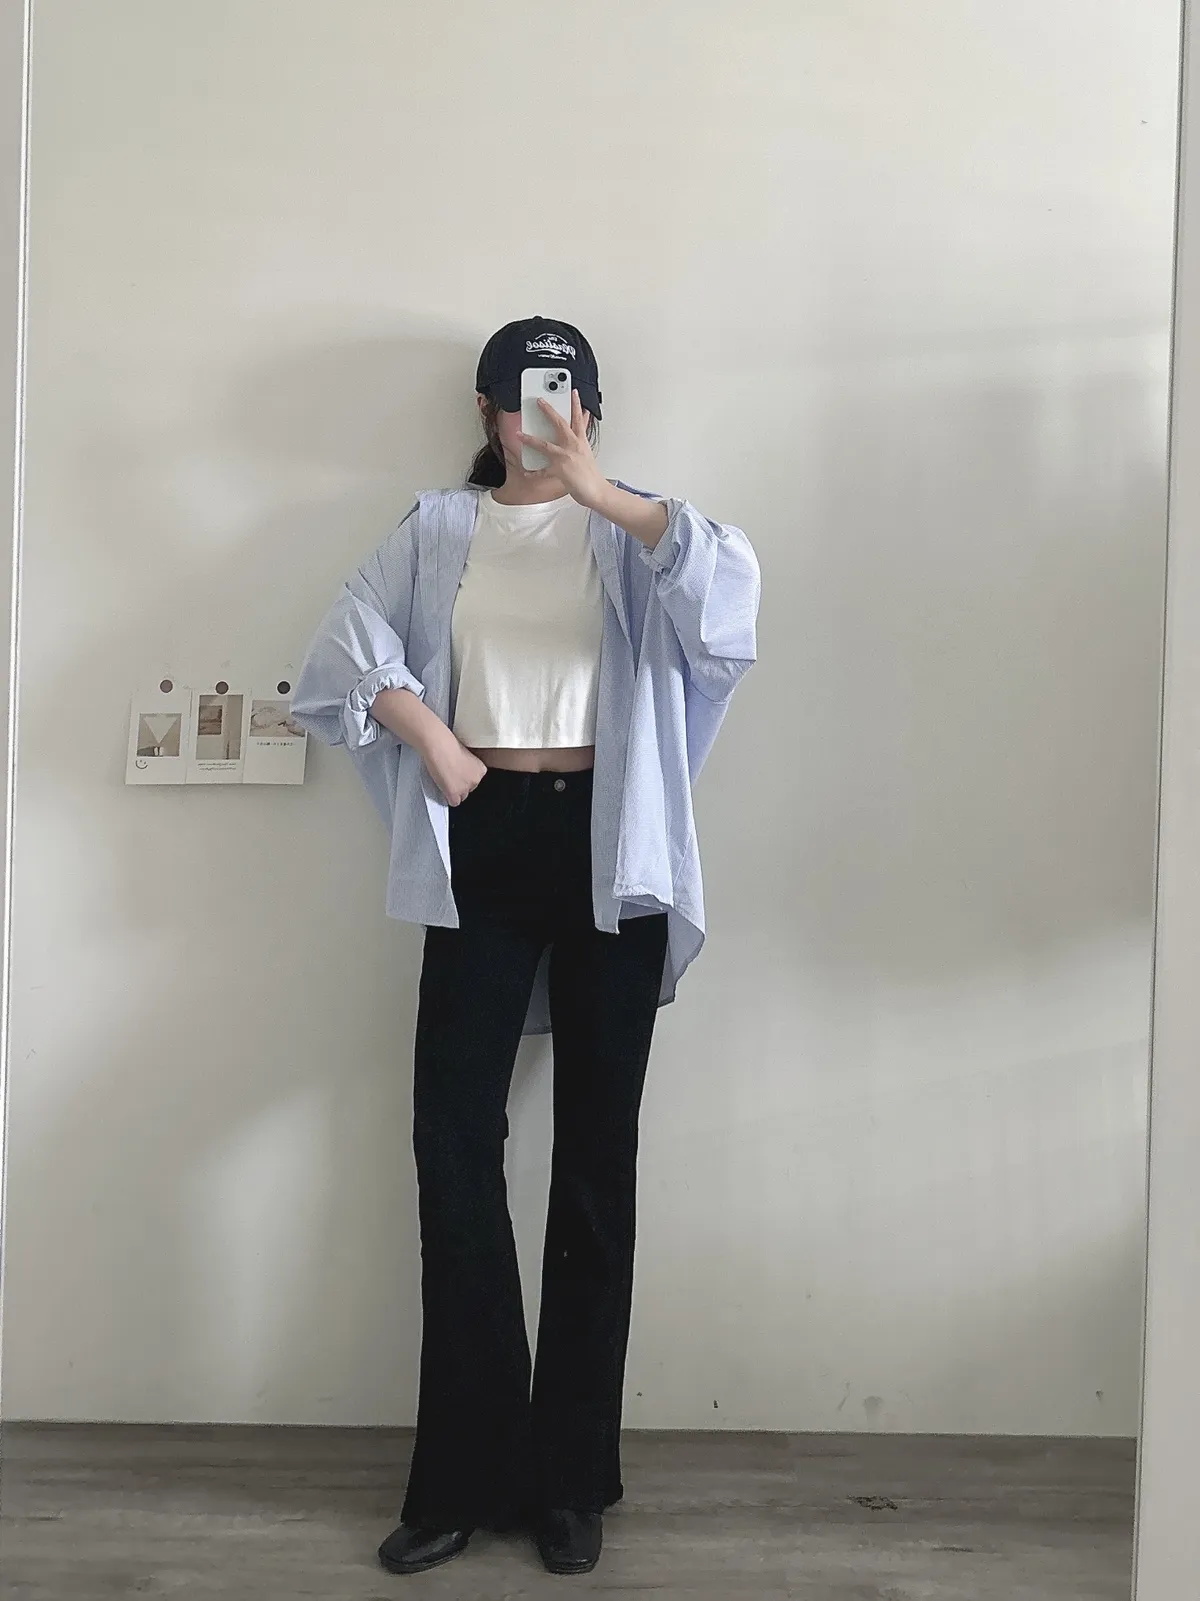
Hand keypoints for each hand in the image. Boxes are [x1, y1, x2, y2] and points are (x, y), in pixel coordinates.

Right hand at [418, 722, 487, 805]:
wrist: (439, 746)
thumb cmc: (448, 745)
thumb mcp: (465, 756)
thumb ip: (467, 768)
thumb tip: (460, 775)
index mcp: (481, 770)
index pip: (475, 782)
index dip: (463, 778)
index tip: (457, 772)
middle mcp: (476, 780)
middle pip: (468, 790)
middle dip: (459, 785)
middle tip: (449, 775)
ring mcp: (466, 788)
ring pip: (461, 797)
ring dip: (453, 791)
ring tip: (445, 778)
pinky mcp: (454, 793)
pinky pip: (453, 802)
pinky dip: (447, 796)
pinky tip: (443, 786)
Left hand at [515, 387, 607, 509]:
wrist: (596, 491)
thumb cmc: (591, 475)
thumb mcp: (587, 452)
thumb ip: (581, 437)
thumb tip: (583, 425)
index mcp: (581, 442)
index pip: (579, 418)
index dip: (576, 404)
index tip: (572, 392)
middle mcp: (573, 447)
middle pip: (560, 424)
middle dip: (549, 411)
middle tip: (539, 401)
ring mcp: (565, 458)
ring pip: (545, 445)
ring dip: (530, 439)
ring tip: (520, 434)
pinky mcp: (559, 471)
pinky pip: (542, 471)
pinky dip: (533, 472)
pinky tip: (526, 471)